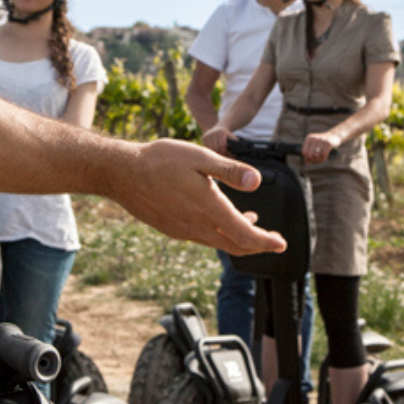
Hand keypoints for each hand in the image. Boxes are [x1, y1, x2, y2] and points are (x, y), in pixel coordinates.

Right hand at [110, 139, 286, 255]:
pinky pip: (203, 238)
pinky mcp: (172, 229)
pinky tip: (219, 218)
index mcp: (209, 208)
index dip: (266, 242)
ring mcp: (183, 230)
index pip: (245, 235)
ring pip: (218, 243)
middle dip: (257, 245)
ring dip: (238, 238)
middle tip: (272, 241)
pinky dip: (219, 234)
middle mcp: (197, 226)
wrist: (122, 173)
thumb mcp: (200, 157)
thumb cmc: (160, 160)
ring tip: (251, 223)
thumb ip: (230, 171)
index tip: (281, 243)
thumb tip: (256, 182)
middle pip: (235, 246)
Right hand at [202, 126, 232, 155]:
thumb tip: (234, 155)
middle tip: (224, 156)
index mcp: (222, 132)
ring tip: (220, 153)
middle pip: (216, 147)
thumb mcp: (232, 138)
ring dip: (215, 153)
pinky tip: (214, 150)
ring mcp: (207, 134)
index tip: (228, 155)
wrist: (219, 128)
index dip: (225, 152)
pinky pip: (206, 147)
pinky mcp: (203, 137)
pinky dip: (210, 150)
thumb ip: (235, 145)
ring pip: (211, 148)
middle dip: (220, 153)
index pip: (222, 146)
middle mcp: (213, 132)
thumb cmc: (228, 136)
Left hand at [302, 131, 342, 164]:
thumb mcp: (314, 146)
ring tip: (322, 157)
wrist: (334, 135)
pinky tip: (325, 156)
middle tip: (317, 159)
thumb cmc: (322, 143)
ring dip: (319, 159)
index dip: (307, 158)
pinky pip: (323, 155)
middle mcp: (314, 138)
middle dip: (313, 160)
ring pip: (316, 156)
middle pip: (309, 155)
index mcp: (309, 138)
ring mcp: (321, 140)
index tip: (311, 160)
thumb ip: (309, 154)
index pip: (304, 152)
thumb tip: (306, 164)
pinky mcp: (328, 144)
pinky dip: (324, 158)